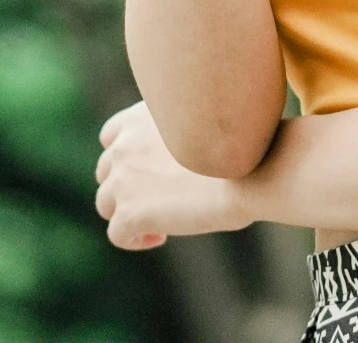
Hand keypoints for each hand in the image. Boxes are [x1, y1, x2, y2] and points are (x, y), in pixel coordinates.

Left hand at [92, 99, 251, 249]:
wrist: (252, 172)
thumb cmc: (244, 149)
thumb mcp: (203, 125)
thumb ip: (178, 134)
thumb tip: (182, 158)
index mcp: (140, 118)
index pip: (111, 136)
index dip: (127, 158)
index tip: (153, 172)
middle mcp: (124, 145)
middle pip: (106, 171)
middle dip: (128, 187)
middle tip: (162, 200)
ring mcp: (122, 180)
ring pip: (106, 203)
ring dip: (128, 213)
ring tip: (161, 223)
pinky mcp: (130, 213)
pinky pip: (117, 234)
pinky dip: (135, 239)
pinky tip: (160, 237)